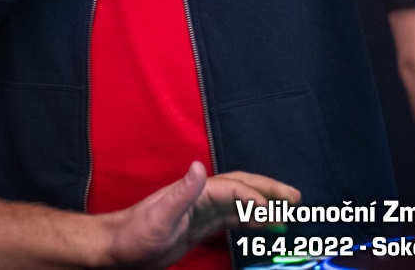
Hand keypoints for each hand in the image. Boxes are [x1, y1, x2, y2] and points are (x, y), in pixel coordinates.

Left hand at [103, 162, 300, 269]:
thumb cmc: (135, 235)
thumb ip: (181, 193)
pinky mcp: (200, 226)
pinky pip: (232, 218)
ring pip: (241, 202)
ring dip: (265, 204)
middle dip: (270, 190)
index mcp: (196, 192)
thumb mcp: (158, 217)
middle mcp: (202, 196)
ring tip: (289, 210)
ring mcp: (202, 210)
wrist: (118, 249)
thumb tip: (199, 167)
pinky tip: (262, 224)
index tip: (273, 215)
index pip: (234, 189)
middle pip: (243, 187)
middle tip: (297, 197)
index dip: (255, 199)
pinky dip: (251, 219)